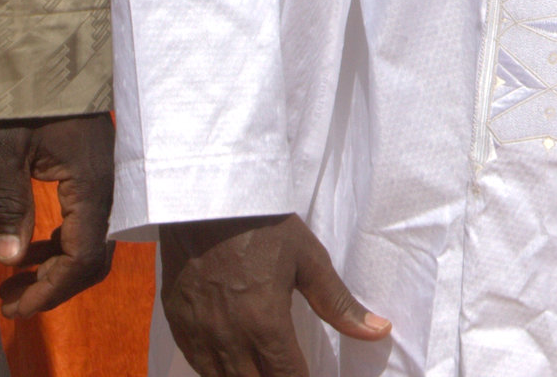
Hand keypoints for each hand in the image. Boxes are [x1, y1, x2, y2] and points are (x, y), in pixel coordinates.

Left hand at [0, 113, 116, 319]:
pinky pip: (88, 225)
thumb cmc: (27, 99)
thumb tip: (9, 260)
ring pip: (92, 245)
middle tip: (11, 302)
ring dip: (57, 270)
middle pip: (93, 259)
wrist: (51, 55)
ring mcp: (107, 183)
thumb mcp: (9, 148)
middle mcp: (108, 190)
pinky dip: (62, 246)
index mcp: (91, 185)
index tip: (16, 308)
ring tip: (15, 283)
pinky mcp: (97, 177)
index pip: (82, 258)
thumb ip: (11, 203)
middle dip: (54, 287)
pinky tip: (32, 250)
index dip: (51, 290)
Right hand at [160, 214, 390, 376]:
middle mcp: (229, 339)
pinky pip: (197, 366)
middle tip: (286, 367)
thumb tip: (380, 331)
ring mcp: (198, 334)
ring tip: (262, 366)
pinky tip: (230, 361)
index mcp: (265, 325)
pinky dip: (216, 370)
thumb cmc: (263, 225)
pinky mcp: (177, 324)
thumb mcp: (308, 259)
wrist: (207, 197)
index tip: (309, 374)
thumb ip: (339, 303)